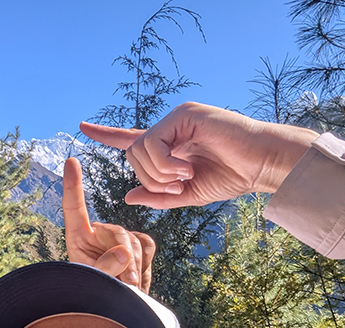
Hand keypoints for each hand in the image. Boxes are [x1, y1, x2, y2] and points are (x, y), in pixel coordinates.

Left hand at [62, 157, 155, 292]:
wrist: (114, 311)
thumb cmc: (93, 296)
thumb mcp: (92, 283)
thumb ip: (105, 267)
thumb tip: (124, 250)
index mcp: (79, 237)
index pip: (74, 208)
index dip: (72, 185)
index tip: (71, 161)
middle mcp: (99, 233)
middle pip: (119, 234)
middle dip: (126, 258)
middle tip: (126, 284)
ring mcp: (120, 239)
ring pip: (135, 243)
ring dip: (135, 268)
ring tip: (127, 289)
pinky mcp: (139, 246)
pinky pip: (148, 247)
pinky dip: (145, 265)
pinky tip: (136, 282)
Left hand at [80, 102, 319, 208]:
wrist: (261, 165)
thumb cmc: (232, 176)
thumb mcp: (188, 194)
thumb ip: (158, 196)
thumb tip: (127, 195)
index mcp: (170, 143)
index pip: (131, 138)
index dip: (107, 134)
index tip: (83, 127)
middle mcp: (170, 126)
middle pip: (132, 154)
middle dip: (149, 179)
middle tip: (176, 186)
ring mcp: (177, 117)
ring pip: (139, 150)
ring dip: (158, 174)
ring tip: (185, 177)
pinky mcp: (184, 114)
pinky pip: (153, 143)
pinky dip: (164, 164)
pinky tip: (186, 168)